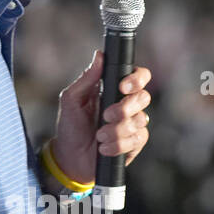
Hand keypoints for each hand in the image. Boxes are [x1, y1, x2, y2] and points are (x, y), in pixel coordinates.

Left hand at [50, 50, 151, 184]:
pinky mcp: (135, 143)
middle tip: (106, 116)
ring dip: (116, 130)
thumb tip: (99, 56)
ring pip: (140, 120)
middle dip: (124, 108)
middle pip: (143, 97)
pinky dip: (118, 145)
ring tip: (99, 136)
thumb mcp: (71, 99)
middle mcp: (128, 104)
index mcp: (115, 89)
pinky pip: (136, 139)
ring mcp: (133, 124)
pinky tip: (104, 148)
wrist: (70, 157)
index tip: (122, 87)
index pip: (139, 76)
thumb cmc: (70, 126)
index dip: (136, 79)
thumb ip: (86, 78)